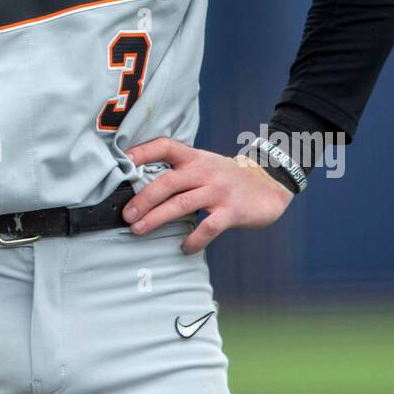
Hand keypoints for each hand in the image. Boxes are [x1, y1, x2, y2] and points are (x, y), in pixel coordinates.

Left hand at [122, 136, 295, 254]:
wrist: (271, 182)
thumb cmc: (228, 177)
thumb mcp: (205, 164)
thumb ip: (181, 171)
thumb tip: (142, 186)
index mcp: (195, 157)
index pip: (165, 146)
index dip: (142, 152)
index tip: (121, 162)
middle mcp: (204, 171)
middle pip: (168, 181)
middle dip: (143, 198)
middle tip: (126, 215)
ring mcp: (218, 191)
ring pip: (182, 204)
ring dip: (157, 218)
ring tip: (139, 229)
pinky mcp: (232, 211)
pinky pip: (208, 227)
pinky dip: (193, 240)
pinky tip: (184, 247)